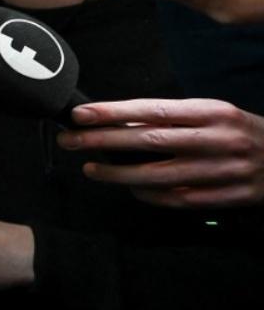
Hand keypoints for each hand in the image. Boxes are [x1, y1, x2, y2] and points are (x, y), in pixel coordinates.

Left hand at [59, 99, 263, 207]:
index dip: (113, 113)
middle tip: (69, 139)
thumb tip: (120, 123)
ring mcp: (222, 171)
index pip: (153, 110)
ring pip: (157, 176)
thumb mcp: (214, 113)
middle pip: (148, 142)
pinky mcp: (226, 197)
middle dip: (102, 141)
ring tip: (89, 168)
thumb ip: (173, 118)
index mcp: (213, 112)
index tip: (80, 114)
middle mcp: (217, 140)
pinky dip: (147, 194)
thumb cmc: (240, 131)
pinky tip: (127, 188)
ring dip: (117, 174)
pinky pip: (175, 199)